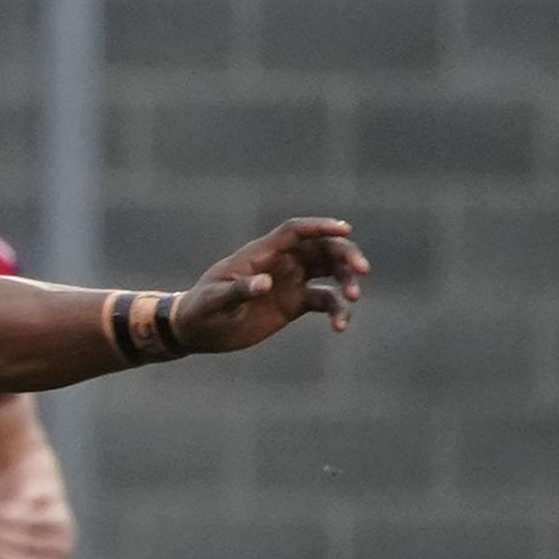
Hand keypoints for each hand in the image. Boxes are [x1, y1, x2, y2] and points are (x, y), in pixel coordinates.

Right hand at [0, 453, 74, 558]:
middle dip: (3, 553)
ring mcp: (62, 525)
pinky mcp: (55, 501)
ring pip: (31, 538)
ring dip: (4, 533)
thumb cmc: (3, 518)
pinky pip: (31, 514)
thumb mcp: (2, 547)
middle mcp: (61, 548)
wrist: (20, 469)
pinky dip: (10, 514)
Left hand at [173, 217, 368, 350]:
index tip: (344, 230)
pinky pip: (324, 300)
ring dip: (346, 280)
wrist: (197, 331)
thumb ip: (238, 291)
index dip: (320, 227)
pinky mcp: (295, 303)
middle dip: (345, 255)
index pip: (296, 231)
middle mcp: (282, 263)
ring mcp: (291, 281)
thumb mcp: (215, 301)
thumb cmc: (200, 309)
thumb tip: (264, 283)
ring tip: (351, 298)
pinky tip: (340, 326)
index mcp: (262, 253)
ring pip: (330, 271)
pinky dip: (336, 310)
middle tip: (362, 270)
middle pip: (322, 248)